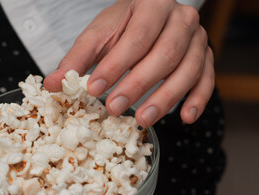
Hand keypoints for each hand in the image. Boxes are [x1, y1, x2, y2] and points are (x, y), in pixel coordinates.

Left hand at [44, 0, 213, 126]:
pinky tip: (186, 117)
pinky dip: (199, 99)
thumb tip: (51, 85)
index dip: (115, 65)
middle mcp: (181, 19)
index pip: (135, 38)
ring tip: (144, 120)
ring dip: (166, 98)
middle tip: (115, 108)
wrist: (150, 16)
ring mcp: (198, 38)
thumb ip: (76, 59)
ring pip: (188, 69)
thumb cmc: (123, 27)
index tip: (93, 89)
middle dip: (138, 85)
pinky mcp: (206, 56)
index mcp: (152, 5)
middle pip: (164, 54)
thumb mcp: (98, 36)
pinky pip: (207, 78)